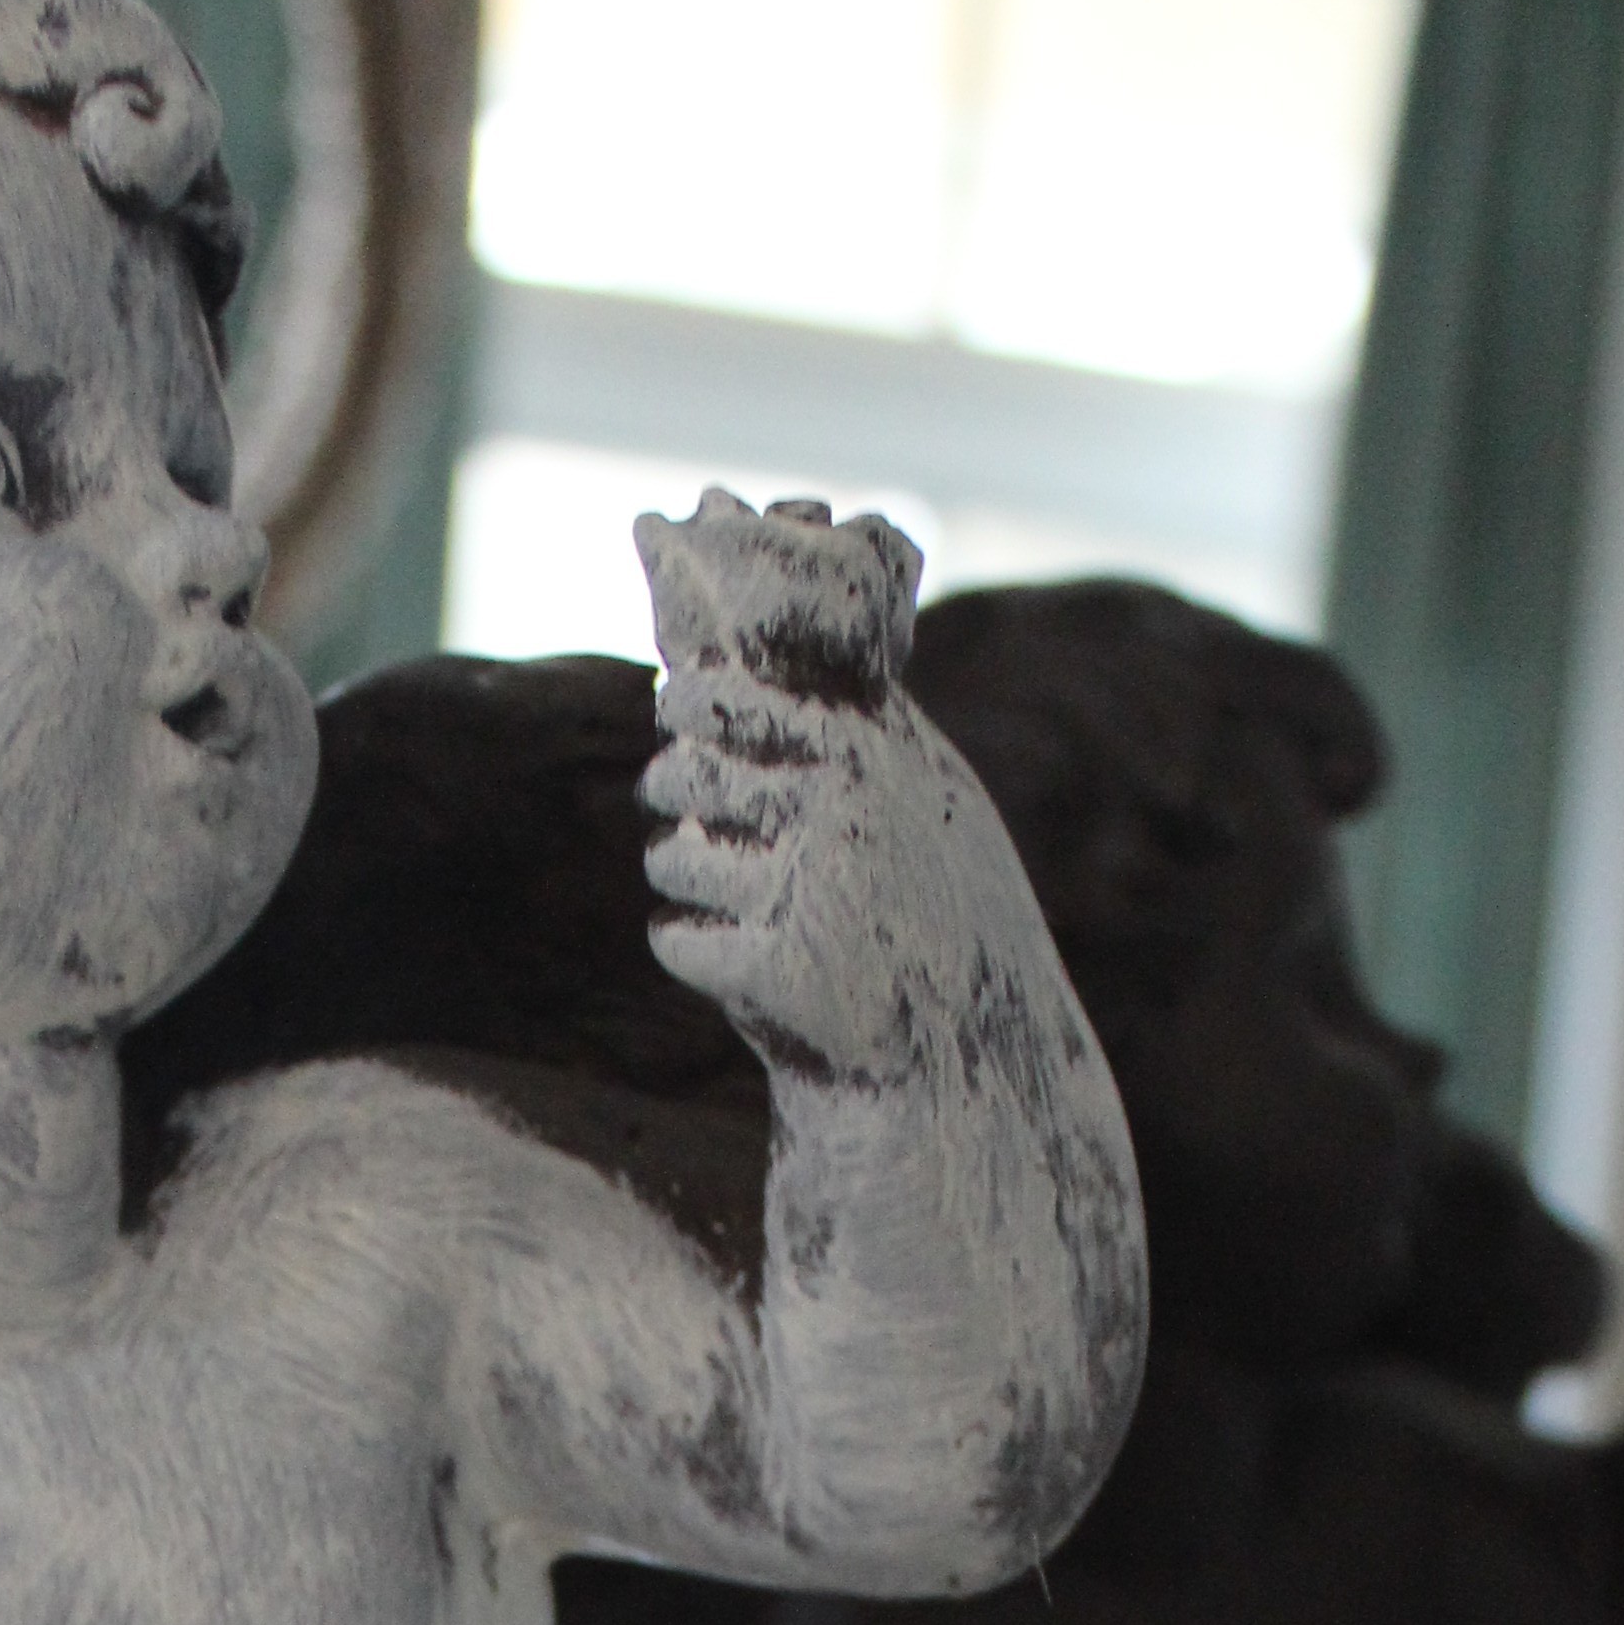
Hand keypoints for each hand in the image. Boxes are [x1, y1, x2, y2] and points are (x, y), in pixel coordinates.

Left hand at [635, 493, 1000, 1086]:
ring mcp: (806, 892)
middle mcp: (833, 812)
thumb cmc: (916, 891)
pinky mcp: (775, 972)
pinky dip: (689, 948)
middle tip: (675, 801)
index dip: (686, 702)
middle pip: (683, 777)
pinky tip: (732, 958)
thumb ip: (840, 702)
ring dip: (684, 878)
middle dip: (670, 789)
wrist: (953, 1050)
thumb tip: (781, 574)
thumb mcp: (903, 780)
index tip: (675, 708)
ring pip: (673, 862)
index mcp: (858, 753)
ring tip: (732, 896)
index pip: (726, 699)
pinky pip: (674, 939)